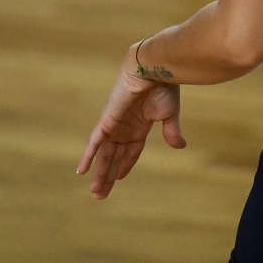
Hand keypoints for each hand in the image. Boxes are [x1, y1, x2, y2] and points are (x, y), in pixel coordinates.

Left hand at [77, 54, 183, 198]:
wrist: (152, 68)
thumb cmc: (164, 87)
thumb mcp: (169, 113)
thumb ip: (171, 131)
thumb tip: (180, 147)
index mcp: (140, 127)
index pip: (130, 152)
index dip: (124, 166)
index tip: (118, 179)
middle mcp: (124, 129)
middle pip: (114, 157)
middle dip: (108, 176)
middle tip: (100, 195)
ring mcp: (114, 126)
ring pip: (104, 155)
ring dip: (99, 173)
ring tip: (95, 191)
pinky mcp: (106, 122)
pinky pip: (94, 143)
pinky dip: (88, 157)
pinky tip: (82, 171)